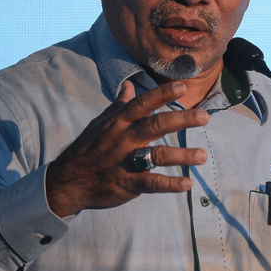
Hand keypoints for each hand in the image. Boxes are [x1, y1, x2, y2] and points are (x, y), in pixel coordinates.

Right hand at [45, 81, 208, 217]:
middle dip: (181, 120)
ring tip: (203, 156)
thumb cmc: (88, 149)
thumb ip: (118, 106)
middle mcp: (123, 139)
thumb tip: (130, 86)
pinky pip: (150, 183)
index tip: (182, 86)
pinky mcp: (126, 184)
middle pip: (155, 126)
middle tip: (205, 117)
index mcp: (118, 122)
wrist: (66, 181)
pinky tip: (187, 184)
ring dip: (182, 155)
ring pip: (156, 156)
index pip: (143, 104)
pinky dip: (169, 184)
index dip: (162, 94)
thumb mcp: (99, 124)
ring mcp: (124, 162)